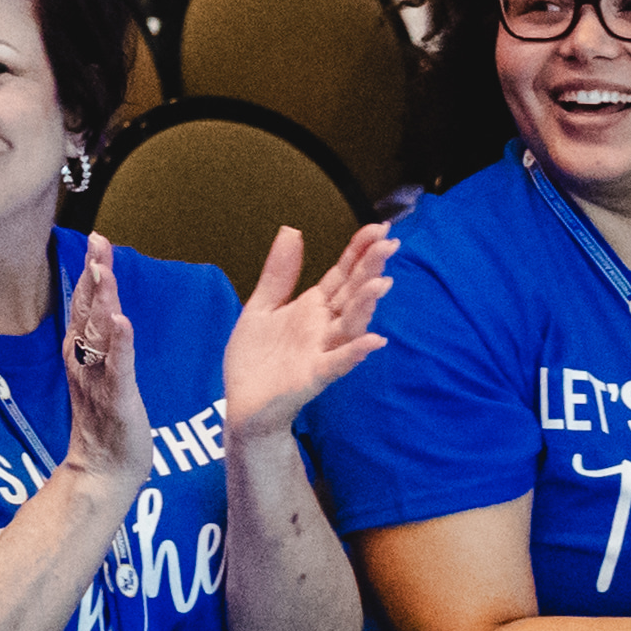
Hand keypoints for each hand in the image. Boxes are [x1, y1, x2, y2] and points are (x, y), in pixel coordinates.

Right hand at [58, 237, 157, 493]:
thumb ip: (101, 342)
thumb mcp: (101, 374)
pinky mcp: (115, 400)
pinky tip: (121, 320)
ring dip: (101, 299)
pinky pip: (117, 368)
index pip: (85, 304)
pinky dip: (119, 343)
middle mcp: (85, 362)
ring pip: (98, 333)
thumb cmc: (106, 424)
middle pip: (87, 310)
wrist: (102, 472)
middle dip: (93, 273)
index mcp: (83, 353)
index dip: (90, 271)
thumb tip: (105, 310)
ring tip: (103, 269)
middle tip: (97, 240)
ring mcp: (98, 380)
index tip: (96, 239)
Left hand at [219, 221, 391, 447]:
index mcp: (313, 307)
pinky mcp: (313, 376)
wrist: (241, 404)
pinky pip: (338, 363)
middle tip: (389, 243)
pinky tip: (374, 340)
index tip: (379, 227)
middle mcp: (324, 327)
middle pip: (353, 294)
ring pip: (351, 325)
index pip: (342, 274)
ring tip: (382, 282)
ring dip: (366, 306)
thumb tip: (292, 230)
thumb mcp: (261, 306)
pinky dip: (355, 352)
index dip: (359, 251)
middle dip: (370, 269)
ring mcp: (322, 351)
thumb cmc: (256, 358)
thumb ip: (279, 272)